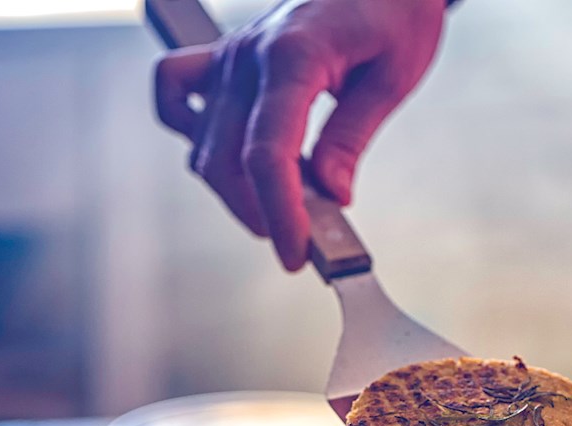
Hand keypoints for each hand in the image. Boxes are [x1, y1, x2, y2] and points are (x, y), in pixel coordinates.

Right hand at [154, 0, 447, 270]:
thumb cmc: (395, 10)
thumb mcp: (393, 75)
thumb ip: (351, 136)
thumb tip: (332, 195)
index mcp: (294, 56)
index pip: (268, 153)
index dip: (280, 213)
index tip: (297, 254)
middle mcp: (249, 55)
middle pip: (226, 158)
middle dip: (259, 213)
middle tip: (299, 240)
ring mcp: (230, 55)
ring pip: (202, 143)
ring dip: (233, 189)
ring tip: (281, 205)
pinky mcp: (225, 56)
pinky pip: (175, 94)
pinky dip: (190, 134)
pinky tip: (227, 157)